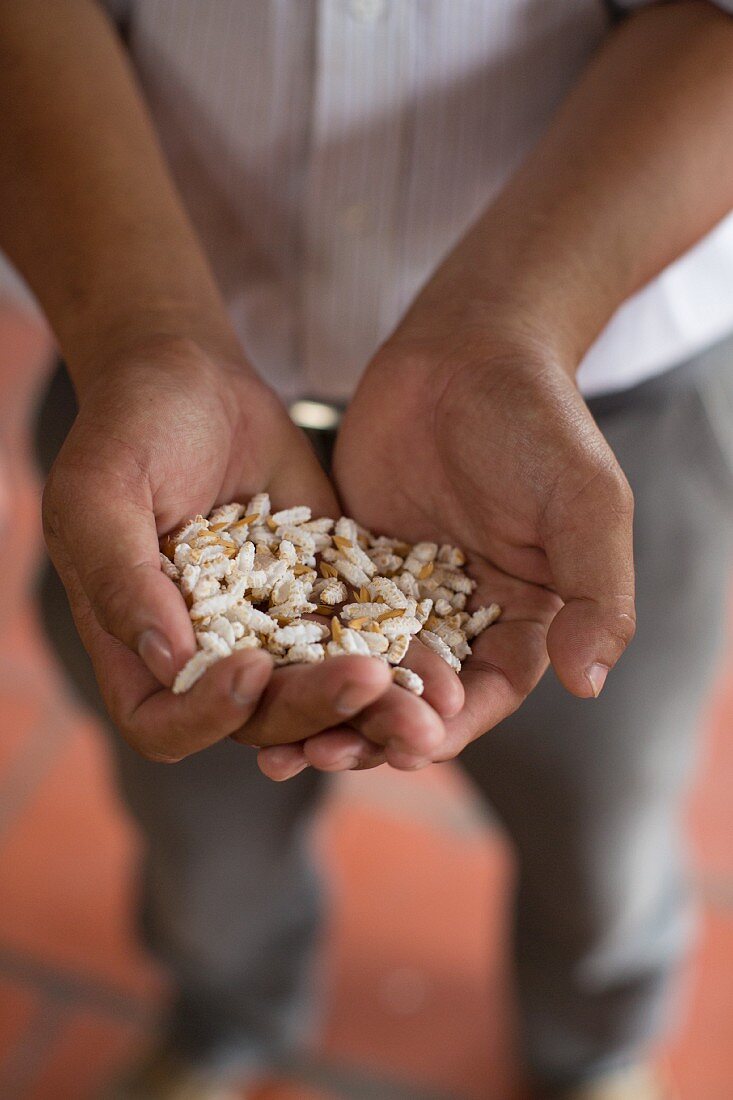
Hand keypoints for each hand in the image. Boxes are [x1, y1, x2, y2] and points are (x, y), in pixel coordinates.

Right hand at [43, 336, 426, 763]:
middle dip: (314, 709)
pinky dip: (400, 651)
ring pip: (322, 690)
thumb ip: (120, 576)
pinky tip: (441, 652)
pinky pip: (361, 636)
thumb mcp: (102, 492)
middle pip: (260, 718)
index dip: (205, 716)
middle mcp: (208, 656)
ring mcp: (271, 631)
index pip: (164, 723)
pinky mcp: (322, 597)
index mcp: (137, 648)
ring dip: (371, 699)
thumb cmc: (130, 429)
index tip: (251, 671)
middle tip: (370, 679)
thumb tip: (169, 662)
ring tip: (426, 692)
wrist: (197, 380)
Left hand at [293, 326, 634, 771]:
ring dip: (318, 707)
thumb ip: (597, 592)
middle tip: (317, 756)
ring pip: (356, 668)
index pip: (485, 696)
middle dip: (367, 734)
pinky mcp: (348, 563)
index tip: (406, 749)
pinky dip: (286, 650)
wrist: (467, 348)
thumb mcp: (586, 503)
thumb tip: (589, 682)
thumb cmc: (539, 421)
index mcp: (523, 620)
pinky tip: (245, 675)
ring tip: (269, 745)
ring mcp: (399, 593)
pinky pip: (314, 617)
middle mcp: (460, 619)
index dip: (446, 727)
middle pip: (411, 698)